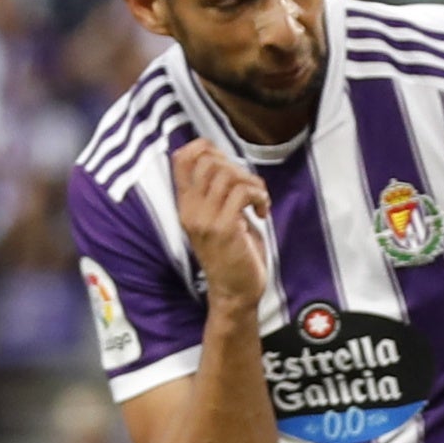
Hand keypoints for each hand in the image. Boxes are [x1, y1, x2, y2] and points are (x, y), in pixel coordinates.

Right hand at [166, 140, 276, 315]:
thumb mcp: (219, 218)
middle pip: (207, 161)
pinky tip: (262, 212)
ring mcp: (205, 219)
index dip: (206, 147)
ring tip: (259, 201)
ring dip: (252, 183)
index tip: (229, 162)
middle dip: (237, 166)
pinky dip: (259, 196)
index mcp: (186, 205)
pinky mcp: (224, 228)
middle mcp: (190, 210)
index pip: (181, 159)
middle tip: (250, 188)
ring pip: (227, 174)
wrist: (234, 294)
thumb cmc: (233, 256)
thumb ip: (218, 193)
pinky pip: (242, 192)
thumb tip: (229, 163)